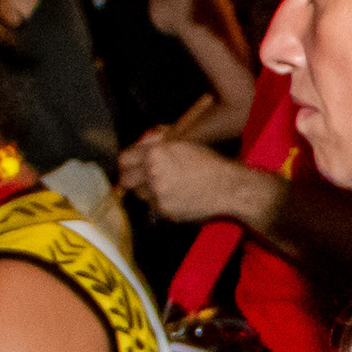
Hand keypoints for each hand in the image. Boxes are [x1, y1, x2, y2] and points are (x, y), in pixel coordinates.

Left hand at [122, 134, 268, 226]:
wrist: (226, 187)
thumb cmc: (208, 162)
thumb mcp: (182, 142)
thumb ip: (156, 140)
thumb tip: (140, 143)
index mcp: (155, 154)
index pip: (124, 159)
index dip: (128, 162)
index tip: (132, 165)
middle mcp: (152, 174)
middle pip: (126, 180)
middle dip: (132, 179)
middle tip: (142, 179)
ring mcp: (158, 194)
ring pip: (140, 195)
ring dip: (147, 191)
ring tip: (165, 187)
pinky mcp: (165, 210)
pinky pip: (154, 206)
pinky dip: (161, 202)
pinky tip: (177, 196)